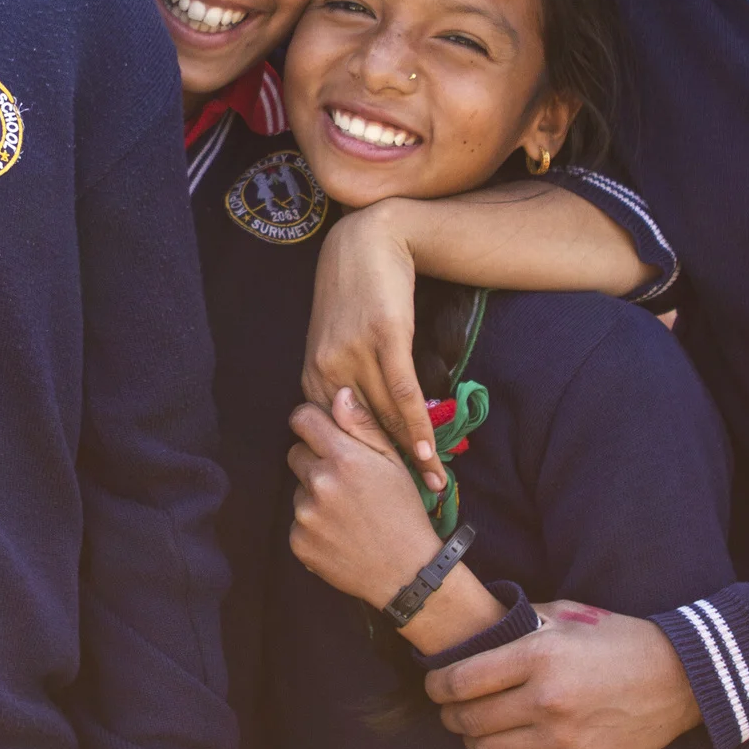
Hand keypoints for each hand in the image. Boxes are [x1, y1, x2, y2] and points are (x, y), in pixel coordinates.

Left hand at [286, 390, 442, 609]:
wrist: (407, 572)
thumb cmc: (404, 512)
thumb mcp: (394, 463)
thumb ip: (363, 426)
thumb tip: (338, 394)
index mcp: (344, 458)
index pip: (302, 419)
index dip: (311, 423)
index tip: (320, 432)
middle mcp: (320, 483)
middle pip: (296, 454)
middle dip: (315, 461)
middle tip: (345, 482)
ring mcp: (306, 515)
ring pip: (297, 490)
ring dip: (314, 496)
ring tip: (347, 513)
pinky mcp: (298, 542)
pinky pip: (296, 522)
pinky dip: (312, 527)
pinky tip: (339, 534)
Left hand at [303, 200, 445, 493]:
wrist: (366, 241)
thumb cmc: (354, 295)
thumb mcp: (340, 343)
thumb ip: (346, 384)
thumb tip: (361, 425)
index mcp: (315, 377)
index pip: (338, 437)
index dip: (362, 469)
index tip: (377, 499)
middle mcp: (328, 371)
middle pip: (361, 435)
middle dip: (387, 473)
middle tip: (408, 508)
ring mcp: (354, 355)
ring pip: (384, 419)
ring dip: (410, 458)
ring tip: (432, 488)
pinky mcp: (384, 339)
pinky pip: (401, 393)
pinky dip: (414, 426)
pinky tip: (427, 452)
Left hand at [423, 603, 701, 748]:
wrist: (679, 678)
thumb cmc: (620, 639)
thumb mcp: (567, 615)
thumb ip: (521, 622)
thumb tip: (481, 631)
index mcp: (538, 655)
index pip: (460, 680)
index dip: (436, 685)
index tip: (435, 685)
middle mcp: (545, 699)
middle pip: (468, 719)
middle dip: (450, 715)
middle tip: (451, 710)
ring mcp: (561, 738)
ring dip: (474, 742)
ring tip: (479, 730)